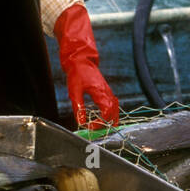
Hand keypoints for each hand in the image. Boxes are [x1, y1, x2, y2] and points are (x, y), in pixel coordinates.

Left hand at [55, 3, 119, 127]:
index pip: (106, 113)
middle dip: (107, 124)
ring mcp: (108, 91)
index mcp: (100, 92)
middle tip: (97, 131)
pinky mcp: (106, 90)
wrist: (80, 59)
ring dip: (110, 119)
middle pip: (114, 113)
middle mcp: (107, 92)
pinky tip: (102, 117)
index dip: (100, 123)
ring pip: (115, 109)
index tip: (90, 127)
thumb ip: (78, 107)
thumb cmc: (77, 73)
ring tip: (100, 127)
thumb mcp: (74, 91)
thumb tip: (81, 122)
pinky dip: (110, 113)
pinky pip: (112, 104)